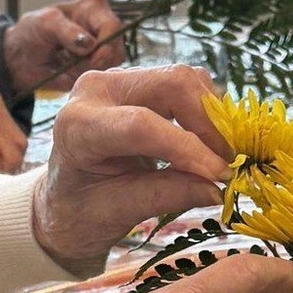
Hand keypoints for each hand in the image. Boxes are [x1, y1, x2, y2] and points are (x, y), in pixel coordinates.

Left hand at [2, 0, 126, 93]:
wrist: (21, 58)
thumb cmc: (31, 33)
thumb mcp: (44, 24)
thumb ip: (67, 31)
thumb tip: (89, 43)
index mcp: (93, 8)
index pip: (113, 27)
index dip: (104, 46)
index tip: (88, 59)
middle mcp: (103, 26)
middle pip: (117, 49)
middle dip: (97, 61)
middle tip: (74, 65)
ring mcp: (104, 48)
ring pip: (113, 66)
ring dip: (91, 70)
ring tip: (70, 66)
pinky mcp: (99, 67)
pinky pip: (104, 77)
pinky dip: (88, 77)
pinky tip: (73, 72)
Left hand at [31, 65, 232, 273]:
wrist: (65, 201)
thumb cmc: (82, 211)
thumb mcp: (120, 212)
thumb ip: (168, 196)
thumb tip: (219, 188)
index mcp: (77, 125)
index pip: (141, 124)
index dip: (188, 148)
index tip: (220, 174)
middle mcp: (98, 90)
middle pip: (172, 84)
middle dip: (209, 124)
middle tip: (227, 164)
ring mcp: (121, 80)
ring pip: (185, 80)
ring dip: (212, 119)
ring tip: (218, 158)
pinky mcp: (142, 82)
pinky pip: (186, 87)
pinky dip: (207, 115)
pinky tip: (208, 146)